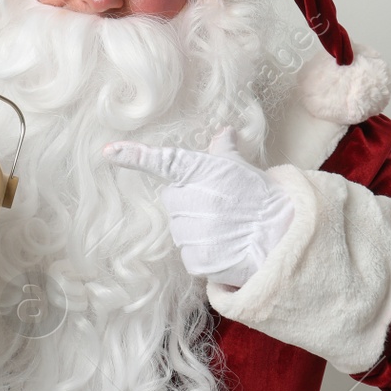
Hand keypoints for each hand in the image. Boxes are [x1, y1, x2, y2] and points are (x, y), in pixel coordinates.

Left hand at [101, 128, 293, 287]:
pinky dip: (203, 252)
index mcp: (198, 172)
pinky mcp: (195, 258)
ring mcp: (190, 230)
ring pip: (180, 230)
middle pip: (173, 202)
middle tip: (219, 207)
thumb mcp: (242, 168)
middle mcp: (189, 199)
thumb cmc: (261, 197)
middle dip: (191, 204)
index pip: (160, 161)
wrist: (281, 236)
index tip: (109, 152)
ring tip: (225, 228)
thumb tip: (224, 132)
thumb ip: (224, 151)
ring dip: (197, 229)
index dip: (132, 156)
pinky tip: (224, 246)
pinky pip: (189, 254)